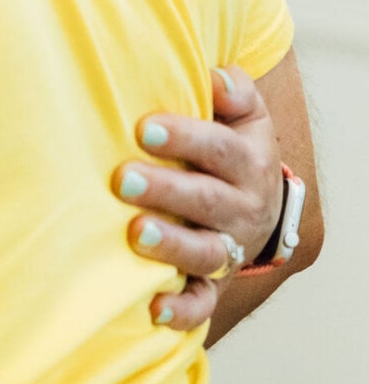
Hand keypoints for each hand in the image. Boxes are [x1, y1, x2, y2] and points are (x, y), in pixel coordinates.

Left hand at [113, 65, 283, 331]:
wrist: (260, 205)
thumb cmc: (230, 148)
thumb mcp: (243, 116)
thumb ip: (232, 91)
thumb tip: (213, 74)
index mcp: (246, 162)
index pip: (218, 147)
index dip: (184, 137)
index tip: (143, 127)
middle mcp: (240, 208)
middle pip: (207, 200)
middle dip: (166, 189)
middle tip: (123, 178)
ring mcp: (227, 247)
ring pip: (205, 252)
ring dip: (170, 245)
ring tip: (134, 233)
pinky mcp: (212, 281)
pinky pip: (201, 301)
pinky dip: (181, 309)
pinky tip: (153, 308)